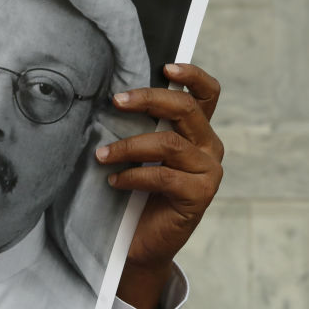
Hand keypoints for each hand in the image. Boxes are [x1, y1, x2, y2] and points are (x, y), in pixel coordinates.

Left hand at [95, 63, 222, 308]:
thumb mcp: (137, 152)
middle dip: (148, 99)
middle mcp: (208, 147)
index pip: (206, 94)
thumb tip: (109, 97)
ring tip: (101, 155)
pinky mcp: (199, 195)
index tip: (165, 67)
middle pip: (186, 109)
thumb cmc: (134, 191)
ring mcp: (207, 171)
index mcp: (195, 131)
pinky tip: (113, 181)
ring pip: (169, 143)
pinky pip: (163, 176)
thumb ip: (137, 126)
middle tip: (115, 100)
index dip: (191, 75)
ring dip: (129, 145)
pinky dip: (132, 175)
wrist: (138, 241)